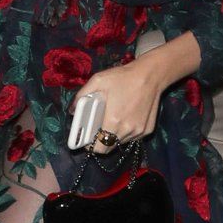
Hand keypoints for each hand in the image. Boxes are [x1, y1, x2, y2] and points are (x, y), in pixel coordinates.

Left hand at [74, 33, 200, 153]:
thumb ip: (82, 96)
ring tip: (112, 121)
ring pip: (121, 142)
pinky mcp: (147, 129)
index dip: (91, 146)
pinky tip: (125, 117)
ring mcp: (139, 131)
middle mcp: (127, 130)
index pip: (99, 148)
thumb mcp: (98, 81)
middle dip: (101, 141)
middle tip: (97, 129)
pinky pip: (132, 137)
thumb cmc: (123, 77)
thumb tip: (72, 110)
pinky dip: (126, 132)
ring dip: (114, 136)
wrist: (151, 75)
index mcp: (113, 121)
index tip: (87, 140)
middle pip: (109, 147)